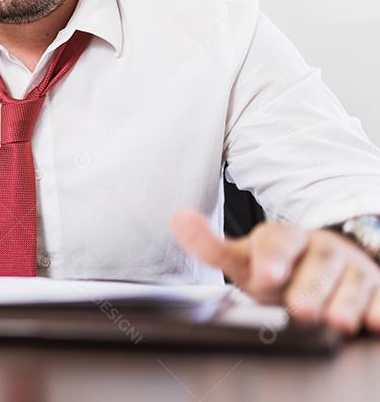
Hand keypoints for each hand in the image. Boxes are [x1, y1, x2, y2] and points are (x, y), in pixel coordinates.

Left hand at [172, 208, 379, 334]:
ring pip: (354, 280)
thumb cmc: (280, 268)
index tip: (267, 276)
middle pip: (320, 263)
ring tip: (337, 320)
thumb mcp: (243, 259)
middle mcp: (322, 248)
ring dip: (346, 300)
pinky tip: (374, 320)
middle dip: (311, 287)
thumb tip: (178, 218)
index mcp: (286, 238)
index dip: (273, 258)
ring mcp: (353, 267)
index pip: (280, 241)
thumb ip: (211, 245)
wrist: (322, 268)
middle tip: (301, 309)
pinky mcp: (377, 287)